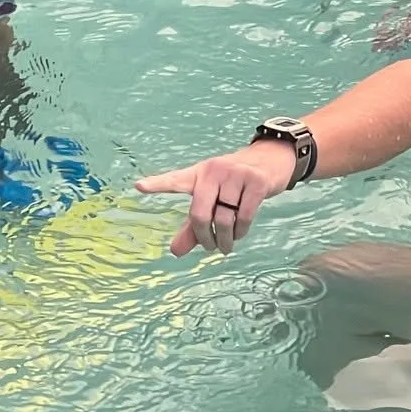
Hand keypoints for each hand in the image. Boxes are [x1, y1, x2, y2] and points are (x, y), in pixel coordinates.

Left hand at [134, 138, 298, 255]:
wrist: (271, 159)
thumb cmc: (235, 182)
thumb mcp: (212, 198)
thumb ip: (192, 226)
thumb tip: (175, 252)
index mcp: (199, 173)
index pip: (175, 180)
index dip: (157, 184)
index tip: (139, 186)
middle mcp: (214, 171)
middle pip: (199, 213)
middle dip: (204, 237)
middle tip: (208, 248)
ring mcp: (236, 174)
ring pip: (224, 219)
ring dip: (224, 239)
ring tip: (225, 246)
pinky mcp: (256, 181)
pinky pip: (244, 217)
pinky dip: (240, 232)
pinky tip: (239, 234)